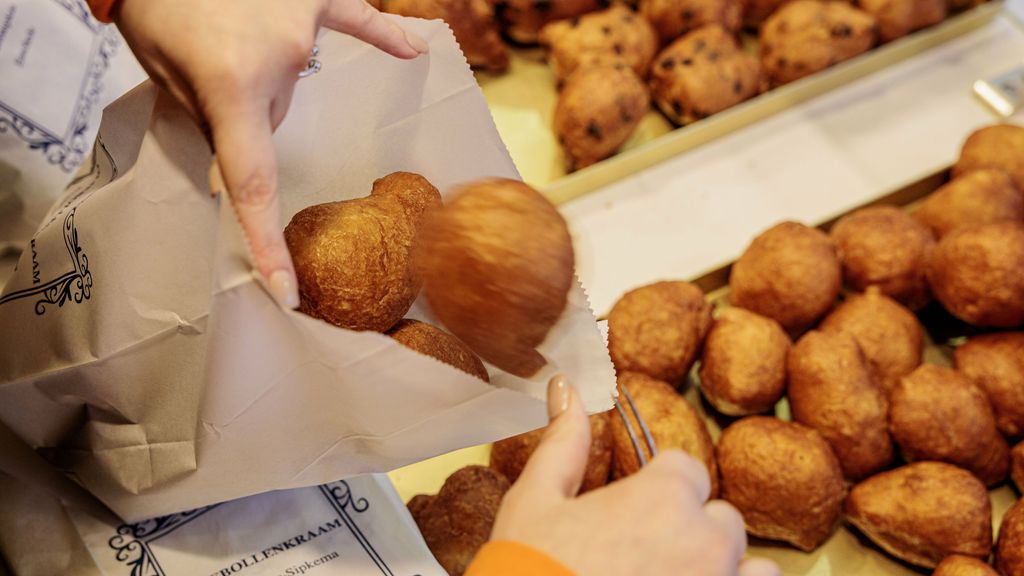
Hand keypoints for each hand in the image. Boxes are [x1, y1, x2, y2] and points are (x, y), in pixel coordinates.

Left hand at [114, 0, 425, 306]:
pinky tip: (413, 52)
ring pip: (292, 79)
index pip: (251, 183)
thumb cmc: (154, 5)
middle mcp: (279, 60)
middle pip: (273, 116)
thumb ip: (209, 115)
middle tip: (207, 66)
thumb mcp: (162, 69)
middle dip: (243, 106)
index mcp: (232, 87)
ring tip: (225, 27)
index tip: (285, 292)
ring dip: (263, 68)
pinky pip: (354, 18)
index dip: (265, 242)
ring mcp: (302, 26)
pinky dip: (381, 35)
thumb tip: (245, 150)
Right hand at [490, 375, 780, 575]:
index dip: (658, 489)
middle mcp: (704, 539)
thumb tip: (566, 387)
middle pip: (720, 518)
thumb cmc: (528, 568)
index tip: (634, 513)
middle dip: (691, 532)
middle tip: (645, 557)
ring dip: (724, 569)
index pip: (685, 469)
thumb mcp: (535, 500)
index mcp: (662, 495)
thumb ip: (563, 443)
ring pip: (752, 566)